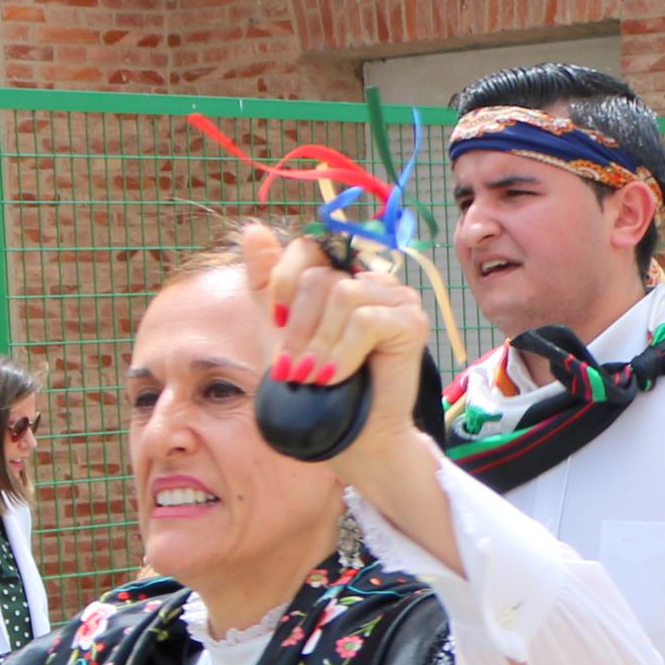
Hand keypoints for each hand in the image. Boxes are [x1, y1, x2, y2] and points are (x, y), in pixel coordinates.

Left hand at [255, 221, 427, 429]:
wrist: (348, 435)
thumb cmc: (315, 386)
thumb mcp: (276, 330)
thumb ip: (265, 281)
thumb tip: (252, 228)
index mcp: (341, 276)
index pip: (307, 248)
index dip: (283, 284)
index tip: (276, 324)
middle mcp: (371, 280)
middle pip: (322, 277)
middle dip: (300, 328)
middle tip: (297, 368)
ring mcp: (397, 298)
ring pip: (344, 295)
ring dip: (321, 344)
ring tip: (316, 376)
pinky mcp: (412, 322)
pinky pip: (366, 321)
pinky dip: (344, 353)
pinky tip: (337, 377)